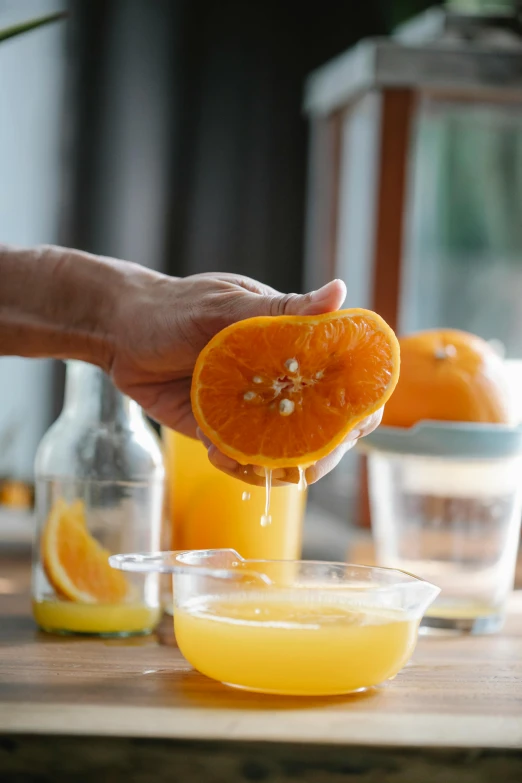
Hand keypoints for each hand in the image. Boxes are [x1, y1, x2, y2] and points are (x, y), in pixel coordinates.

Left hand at [111, 270, 381, 485]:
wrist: (120, 333)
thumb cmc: (175, 309)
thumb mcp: (228, 306)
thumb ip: (283, 310)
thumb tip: (341, 292)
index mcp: (293, 347)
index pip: (346, 380)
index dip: (360, 406)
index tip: (354, 425)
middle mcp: (281, 383)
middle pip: (325, 428)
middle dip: (322, 451)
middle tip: (302, 463)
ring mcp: (253, 411)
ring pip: (286, 452)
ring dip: (278, 466)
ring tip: (249, 461)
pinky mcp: (222, 432)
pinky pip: (244, 460)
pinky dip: (238, 467)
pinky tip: (216, 454)